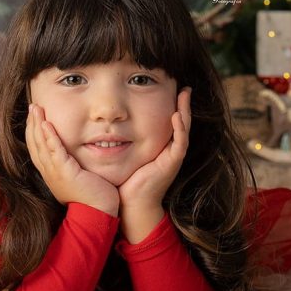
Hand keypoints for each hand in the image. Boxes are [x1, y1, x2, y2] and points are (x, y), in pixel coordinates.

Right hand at [25, 104, 119, 216]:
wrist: (98, 214)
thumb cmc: (92, 196)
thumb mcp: (78, 176)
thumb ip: (73, 163)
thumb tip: (75, 152)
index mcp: (50, 173)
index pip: (36, 148)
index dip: (33, 131)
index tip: (34, 115)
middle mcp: (48, 172)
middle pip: (34, 144)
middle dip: (32, 123)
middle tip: (32, 106)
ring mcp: (55, 173)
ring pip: (41, 145)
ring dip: (37, 125)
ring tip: (36, 109)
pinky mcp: (65, 173)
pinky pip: (54, 152)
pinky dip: (49, 137)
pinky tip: (46, 124)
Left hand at [117, 87, 190, 243]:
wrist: (130, 204)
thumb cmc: (124, 179)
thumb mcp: (123, 152)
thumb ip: (119, 137)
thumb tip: (105, 122)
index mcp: (159, 145)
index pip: (168, 120)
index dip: (171, 104)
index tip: (168, 85)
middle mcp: (169, 149)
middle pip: (180, 121)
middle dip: (183, 103)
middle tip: (183, 85)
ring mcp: (172, 156)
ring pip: (184, 129)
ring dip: (185, 111)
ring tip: (185, 94)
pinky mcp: (172, 163)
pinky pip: (180, 143)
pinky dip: (180, 129)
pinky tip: (176, 115)